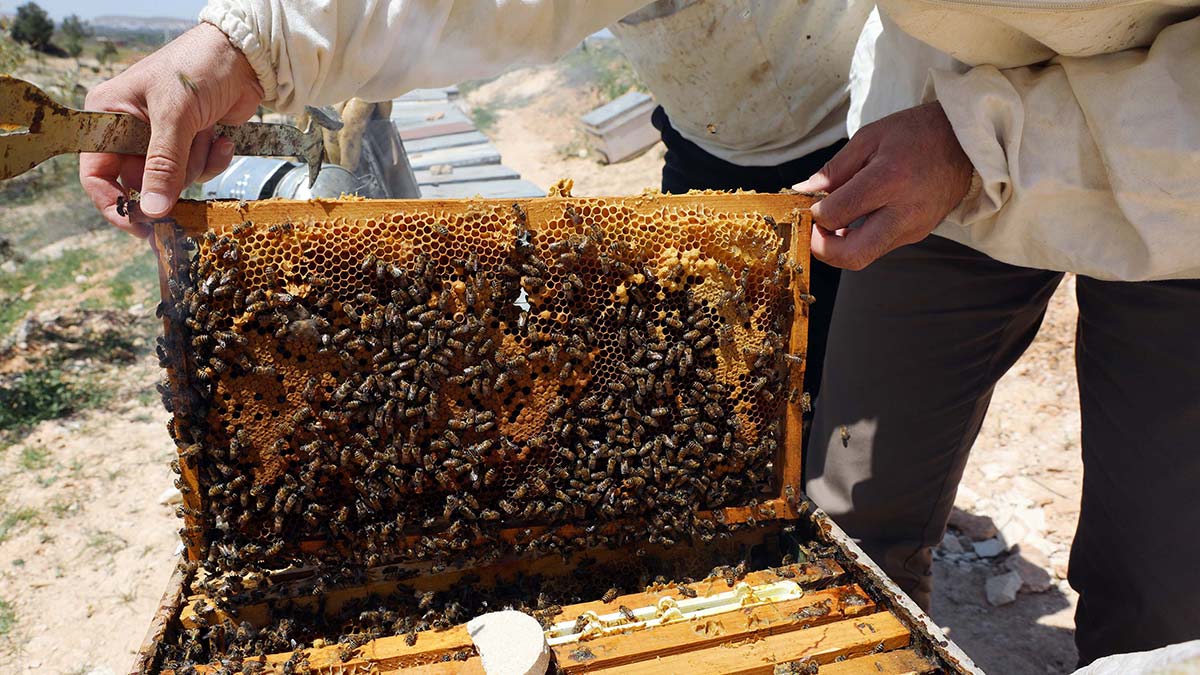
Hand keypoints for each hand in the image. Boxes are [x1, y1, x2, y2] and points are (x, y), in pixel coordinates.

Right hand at [80, 23, 262, 236]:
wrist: (245, 55)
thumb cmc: (198, 69)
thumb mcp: (175, 116)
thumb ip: (163, 164)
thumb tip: (151, 210)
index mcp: (108, 115)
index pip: (96, 172)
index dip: (113, 203)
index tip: (138, 225)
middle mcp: (131, 129)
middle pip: (141, 182)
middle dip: (170, 181)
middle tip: (187, 174)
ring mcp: (163, 138)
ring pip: (174, 180)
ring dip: (196, 163)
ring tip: (206, 133)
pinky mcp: (192, 143)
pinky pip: (199, 171)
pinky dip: (214, 158)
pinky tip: (222, 137)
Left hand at [794, 102, 972, 270]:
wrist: (966, 141)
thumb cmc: (916, 133)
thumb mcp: (869, 137)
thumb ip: (834, 169)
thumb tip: (803, 192)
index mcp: (888, 180)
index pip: (836, 215)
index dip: (814, 214)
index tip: (810, 203)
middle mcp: (904, 211)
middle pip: (852, 255)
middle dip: (822, 249)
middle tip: (814, 229)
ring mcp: (914, 228)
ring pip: (864, 257)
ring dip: (840, 246)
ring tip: (835, 220)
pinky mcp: (919, 234)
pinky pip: (879, 246)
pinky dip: (859, 239)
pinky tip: (856, 218)